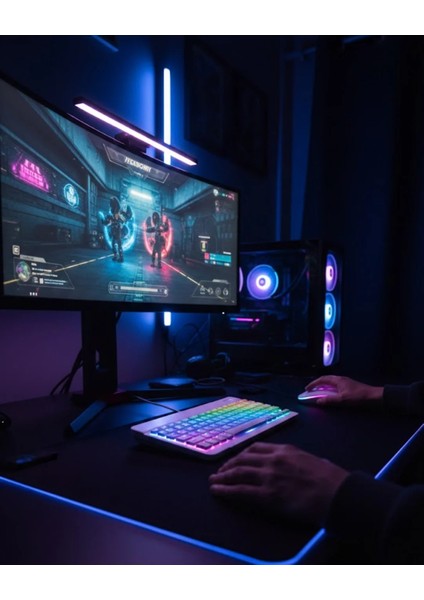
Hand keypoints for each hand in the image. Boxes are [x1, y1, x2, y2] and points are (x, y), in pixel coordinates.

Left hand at [209, 442, 348, 525]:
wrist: (338, 494)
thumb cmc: (331, 479)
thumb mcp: (312, 459)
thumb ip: (297, 460)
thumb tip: (296, 464)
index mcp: (284, 450)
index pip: (255, 448)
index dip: (241, 454)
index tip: (235, 459)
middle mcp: (273, 459)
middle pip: (242, 459)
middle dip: (228, 465)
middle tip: (219, 471)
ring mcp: (269, 476)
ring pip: (238, 473)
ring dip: (222, 477)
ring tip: (213, 481)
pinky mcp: (267, 495)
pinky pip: (240, 491)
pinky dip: (226, 491)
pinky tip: (217, 492)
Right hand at [305, 375, 383, 406]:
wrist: (373, 396)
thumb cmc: (358, 396)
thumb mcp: (342, 399)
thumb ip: (329, 400)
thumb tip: (318, 401)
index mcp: (338, 380)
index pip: (322, 379)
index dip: (313, 384)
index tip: (307, 389)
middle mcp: (341, 379)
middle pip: (326, 379)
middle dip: (317, 384)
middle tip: (311, 390)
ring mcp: (345, 382)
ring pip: (331, 382)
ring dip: (323, 386)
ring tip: (319, 392)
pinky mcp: (349, 386)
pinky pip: (335, 385)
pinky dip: (330, 389)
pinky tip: (331, 394)